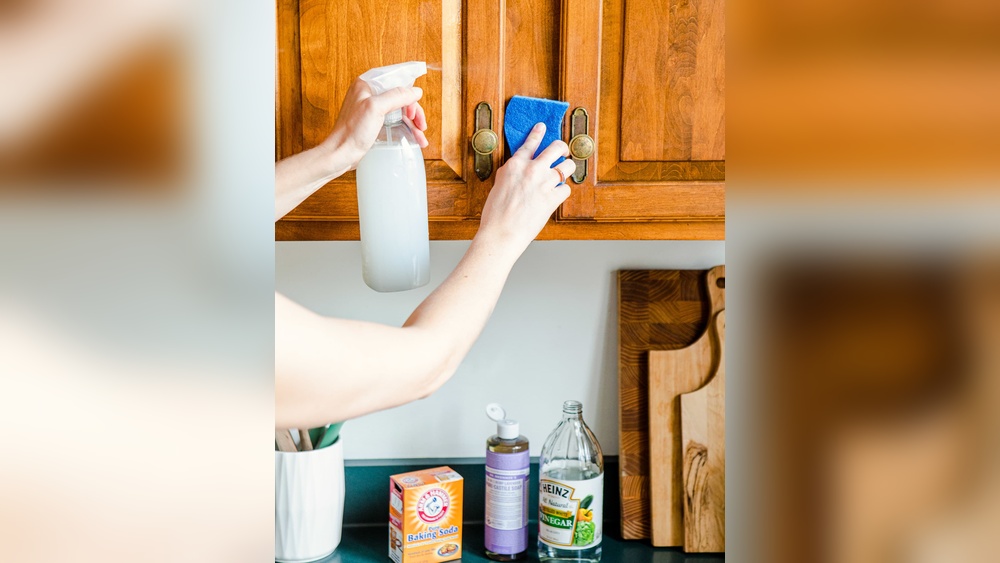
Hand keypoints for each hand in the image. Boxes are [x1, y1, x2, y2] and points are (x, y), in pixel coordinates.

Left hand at [321, 77, 428, 169]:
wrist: (341, 153)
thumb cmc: (351, 132)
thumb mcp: (375, 108)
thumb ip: (396, 96)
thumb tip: (415, 91)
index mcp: (366, 85)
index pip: (394, 78)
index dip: (408, 88)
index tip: (420, 97)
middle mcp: (369, 94)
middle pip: (400, 96)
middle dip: (414, 109)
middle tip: (420, 123)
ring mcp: (372, 109)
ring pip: (400, 110)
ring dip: (413, 122)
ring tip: (421, 136)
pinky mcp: (374, 123)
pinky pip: (395, 121)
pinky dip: (406, 128)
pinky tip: (414, 138)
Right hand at [477, 123, 574, 257]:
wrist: (501, 233)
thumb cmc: (495, 214)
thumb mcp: (499, 185)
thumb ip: (512, 173)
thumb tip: (520, 167)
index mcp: (515, 165)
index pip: (530, 143)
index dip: (538, 133)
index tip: (542, 126)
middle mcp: (532, 170)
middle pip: (556, 147)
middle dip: (562, 148)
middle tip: (563, 152)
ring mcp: (544, 183)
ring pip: (567, 166)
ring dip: (567, 169)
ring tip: (562, 173)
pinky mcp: (553, 198)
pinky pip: (566, 189)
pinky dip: (562, 192)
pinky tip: (556, 196)